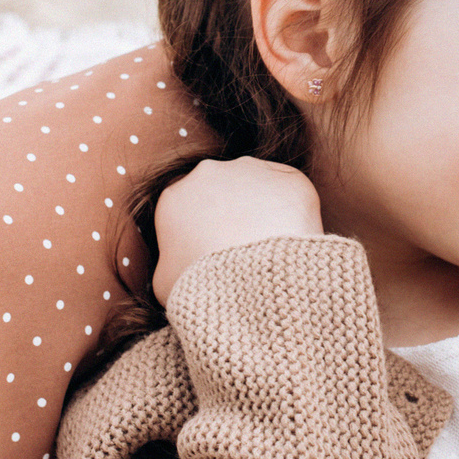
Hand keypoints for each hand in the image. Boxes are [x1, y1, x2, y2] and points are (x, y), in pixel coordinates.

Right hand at [152, 157, 326, 303]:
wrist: (250, 282)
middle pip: (223, 192)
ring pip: (258, 190)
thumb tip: (179, 266)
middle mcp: (209, 173)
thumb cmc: (203, 288)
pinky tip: (292, 241)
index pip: (187, 209)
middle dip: (233, 216)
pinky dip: (293, 214)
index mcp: (173, 196)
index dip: (202, 231)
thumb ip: (169, 264)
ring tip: (271, 250)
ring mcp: (251, 171)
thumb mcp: (164, 284)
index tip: (216, 253)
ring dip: (263, 212)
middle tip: (246, 252)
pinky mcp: (289, 178)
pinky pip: (291, 195)